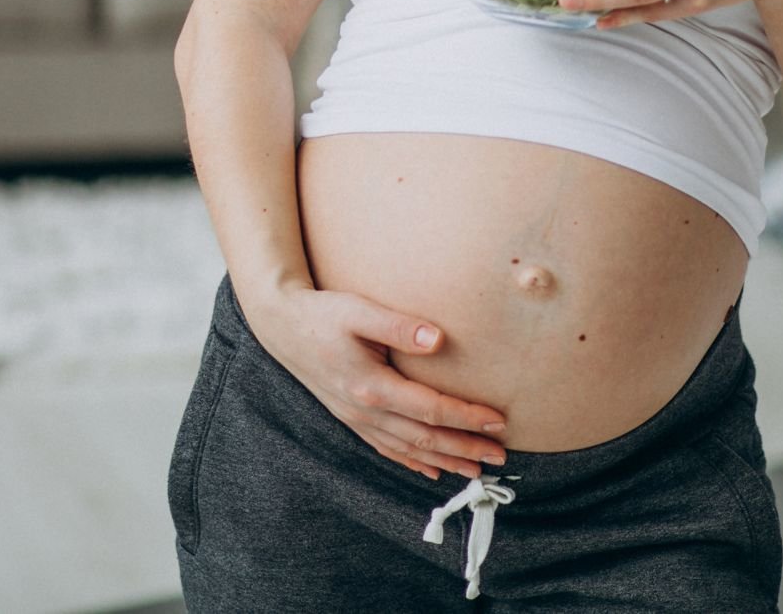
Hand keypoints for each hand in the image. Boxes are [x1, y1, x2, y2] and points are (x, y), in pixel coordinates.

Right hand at [248, 284, 508, 481]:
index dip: (467, 417)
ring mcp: (357, 420)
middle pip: (425, 439)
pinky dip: (412, 463)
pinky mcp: (351, 419)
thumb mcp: (359, 311)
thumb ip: (399, 326)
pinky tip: (430, 471)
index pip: (431, 410)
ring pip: (408, 450)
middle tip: (500, 458)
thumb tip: (438, 339)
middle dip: (465, 449)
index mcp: (372, 386)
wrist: (282, 327)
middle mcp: (365, 411)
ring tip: (475, 470)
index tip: (498, 420)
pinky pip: (387, 449)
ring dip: (444, 462)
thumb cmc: (323, 314)